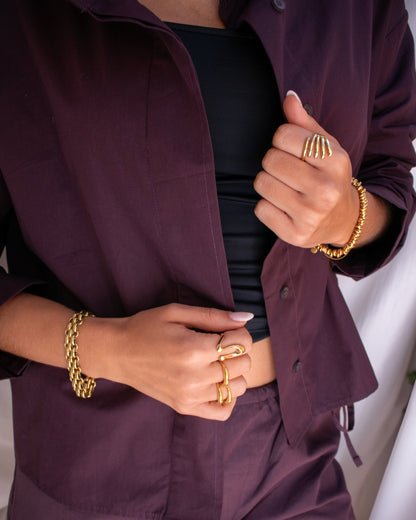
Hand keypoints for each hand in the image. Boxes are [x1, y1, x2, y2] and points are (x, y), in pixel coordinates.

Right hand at [97, 303, 252, 420]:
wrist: (117, 352)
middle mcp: (195, 376)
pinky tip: (215, 382)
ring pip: (238, 387)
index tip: (225, 329)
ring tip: (215, 361)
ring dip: (234, 372)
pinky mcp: (185, 407)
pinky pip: (223, 411)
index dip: (239, 332)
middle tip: (218, 343)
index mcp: (194, 349)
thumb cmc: (146, 327)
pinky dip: (227, 397)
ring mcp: (190, 396)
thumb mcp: (177, 312)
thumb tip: (246, 318)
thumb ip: (213, 316)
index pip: (241, 343)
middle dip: (237, 350)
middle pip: (243, 364)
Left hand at [254, 91, 358, 247]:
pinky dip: (267, 206)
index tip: (294, 151)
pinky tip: (284, 207)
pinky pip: (260, 209)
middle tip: (289, 172)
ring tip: (286, 189)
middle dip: (274, 162)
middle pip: (270, 159)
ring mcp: (310, 215)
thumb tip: (288, 96)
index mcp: (335, 161)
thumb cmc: (328, 176)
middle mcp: (324, 189)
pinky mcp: (295, 234)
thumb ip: (304, 122)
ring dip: (268, 183)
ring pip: (262, 183)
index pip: (283, 135)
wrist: (343, 219)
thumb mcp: (326, 146)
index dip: (283, 140)